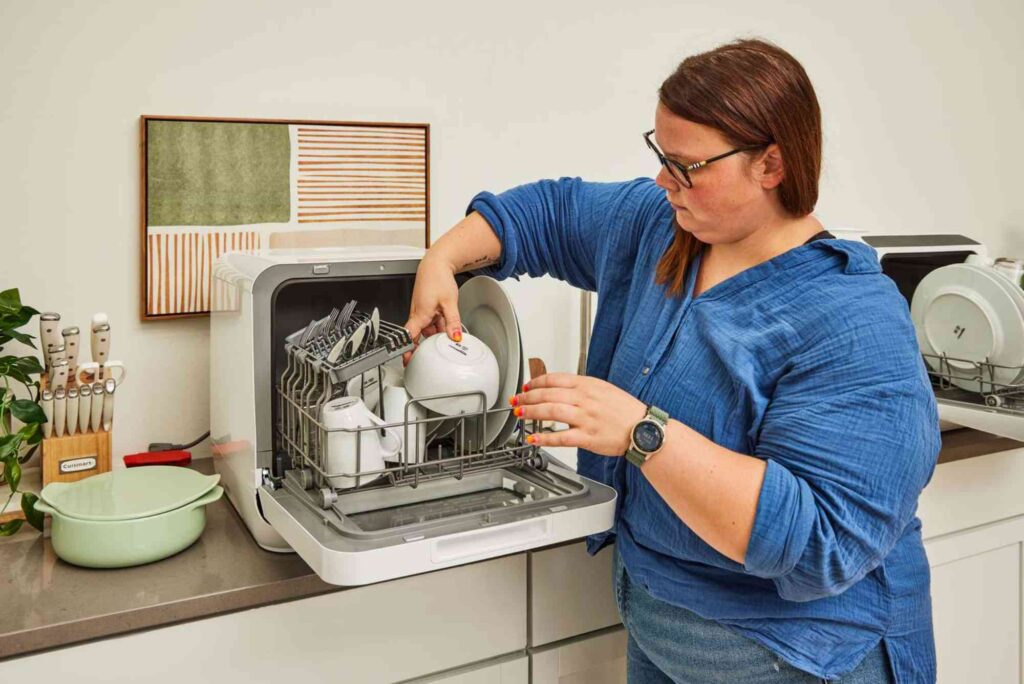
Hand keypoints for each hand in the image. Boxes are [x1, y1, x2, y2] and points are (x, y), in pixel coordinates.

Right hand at [402, 254, 463, 363]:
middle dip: (426, 345)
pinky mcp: (425, 309)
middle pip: (420, 336)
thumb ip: (452, 322)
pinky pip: (430, 323)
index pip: (409, 336)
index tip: (406, 360)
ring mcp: (420, 312)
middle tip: (432, 355)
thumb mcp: (450, 303)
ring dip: (434, 335)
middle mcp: (417, 314)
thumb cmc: (438, 279)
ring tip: (444, 338)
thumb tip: (455, 336)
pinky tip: (445, 327)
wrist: (436, 264)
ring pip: (427, 329)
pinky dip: (437, 327)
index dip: (406, 349)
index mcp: (420, 314)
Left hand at [510, 373, 646, 456]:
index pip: (555, 379)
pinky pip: (561, 437)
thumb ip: (581, 388)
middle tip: (516, 401)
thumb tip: (559, 388)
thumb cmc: (625, 410)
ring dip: (531, 412)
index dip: (536, 382)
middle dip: (527, 397)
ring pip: (551, 411)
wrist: (643, 428)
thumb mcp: (603, 389)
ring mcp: (586, 418)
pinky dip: (544, 438)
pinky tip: (534, 439)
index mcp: (587, 385)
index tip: (526, 387)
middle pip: (548, 394)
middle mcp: (585, 399)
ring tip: (520, 414)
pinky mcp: (587, 437)